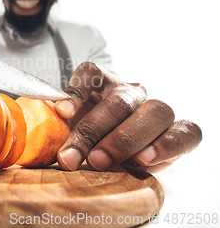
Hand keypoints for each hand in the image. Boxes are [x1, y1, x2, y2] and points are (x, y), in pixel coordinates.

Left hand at [54, 61, 201, 171]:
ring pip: (154, 112)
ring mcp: (156, 108)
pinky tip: (146, 159)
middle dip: (94, 131)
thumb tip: (47, 118)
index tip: (61, 112)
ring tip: (101, 161)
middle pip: (119, 101)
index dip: (76, 91)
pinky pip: (187, 131)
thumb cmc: (88, 134)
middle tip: (72, 157)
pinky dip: (167, 145)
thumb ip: (58, 124)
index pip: (91, 73)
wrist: (117, 149)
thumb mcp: (68, 127)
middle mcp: (131, 91)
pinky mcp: (179, 129)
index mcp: (101, 82)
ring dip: (126, 140)